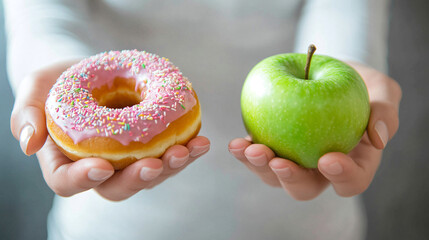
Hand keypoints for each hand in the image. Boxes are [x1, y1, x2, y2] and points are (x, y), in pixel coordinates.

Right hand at [10, 61, 209, 200]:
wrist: (90, 72)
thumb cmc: (59, 82)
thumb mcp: (36, 88)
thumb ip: (27, 113)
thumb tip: (29, 144)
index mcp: (66, 162)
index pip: (69, 183)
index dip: (84, 179)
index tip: (101, 166)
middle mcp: (100, 168)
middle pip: (117, 187)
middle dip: (138, 179)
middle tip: (155, 164)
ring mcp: (128, 161)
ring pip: (149, 175)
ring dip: (171, 167)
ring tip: (189, 150)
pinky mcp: (151, 147)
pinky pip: (168, 155)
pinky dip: (186, 150)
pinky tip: (201, 141)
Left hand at [229, 61, 400, 200]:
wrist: (326, 71)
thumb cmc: (358, 83)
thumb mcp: (380, 89)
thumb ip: (385, 111)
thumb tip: (378, 138)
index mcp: (352, 162)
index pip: (352, 180)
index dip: (341, 176)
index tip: (328, 159)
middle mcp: (319, 167)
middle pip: (305, 187)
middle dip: (290, 178)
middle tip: (278, 161)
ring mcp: (293, 158)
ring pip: (275, 176)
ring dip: (260, 167)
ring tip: (248, 149)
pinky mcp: (271, 145)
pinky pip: (255, 155)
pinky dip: (244, 152)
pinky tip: (235, 144)